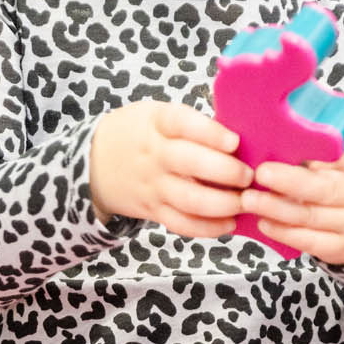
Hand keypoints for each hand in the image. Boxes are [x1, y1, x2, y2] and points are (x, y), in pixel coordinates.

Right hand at [91, 100, 251, 237]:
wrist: (94, 162)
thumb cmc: (139, 133)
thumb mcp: (157, 114)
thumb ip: (193, 123)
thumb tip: (243, 133)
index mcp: (157, 123)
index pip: (183, 123)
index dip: (210, 133)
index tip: (235, 141)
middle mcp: (154, 155)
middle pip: (190, 164)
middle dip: (226, 172)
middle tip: (249, 175)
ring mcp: (153, 185)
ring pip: (189, 199)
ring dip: (223, 204)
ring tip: (246, 201)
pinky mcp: (153, 210)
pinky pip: (181, 224)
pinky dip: (207, 228)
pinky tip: (229, 223)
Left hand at [239, 91, 343, 265]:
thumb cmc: (343, 183)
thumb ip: (323, 142)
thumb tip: (277, 112)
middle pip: (326, 188)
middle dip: (291, 181)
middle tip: (261, 172)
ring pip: (312, 216)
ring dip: (277, 208)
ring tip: (248, 199)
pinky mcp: (341, 247)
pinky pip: (309, 241)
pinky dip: (284, 232)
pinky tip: (263, 222)